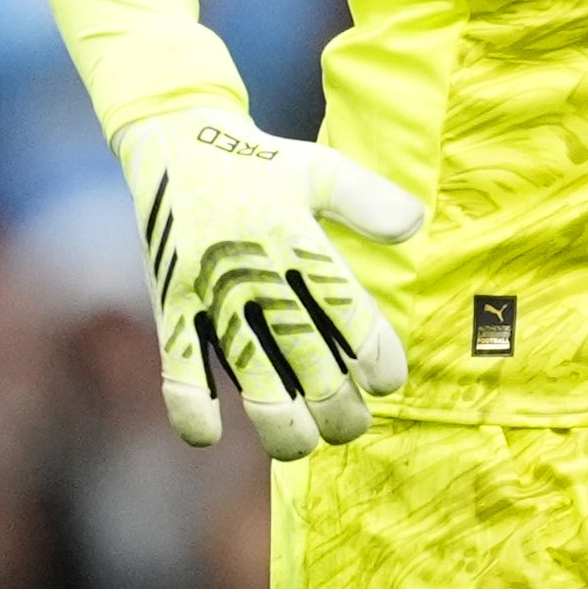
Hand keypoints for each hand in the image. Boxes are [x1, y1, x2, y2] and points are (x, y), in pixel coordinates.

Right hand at [121, 106, 424, 458]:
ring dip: (279, 421)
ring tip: (303, 446)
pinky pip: (178, 365)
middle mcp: (257, 271)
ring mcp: (210, 292)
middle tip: (354, 428)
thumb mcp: (321, 168)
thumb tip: (416, 226)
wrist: (174, 142)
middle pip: (307, 356)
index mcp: (300, 240)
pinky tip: (210, 438)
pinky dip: (190, 405)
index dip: (374, 355)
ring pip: (251, 374)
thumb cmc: (260, 161)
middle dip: (336, 405)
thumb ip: (368, 200)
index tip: (389, 382)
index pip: (348, 312)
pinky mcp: (171, 303)